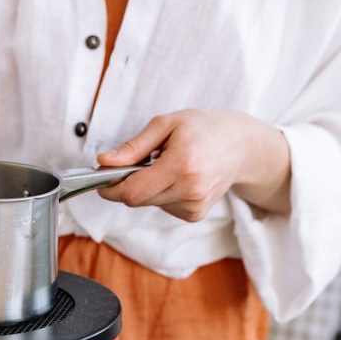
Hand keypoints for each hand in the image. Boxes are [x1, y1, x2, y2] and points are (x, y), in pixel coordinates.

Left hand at [96, 109, 291, 220]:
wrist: (239, 146)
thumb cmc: (201, 129)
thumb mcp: (165, 124)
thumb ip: (133, 146)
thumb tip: (104, 162)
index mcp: (182, 164)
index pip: (133, 191)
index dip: (111, 188)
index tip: (101, 179)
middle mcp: (190, 189)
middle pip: (138, 199)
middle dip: (127, 183)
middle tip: (133, 163)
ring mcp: (195, 205)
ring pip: (149, 204)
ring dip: (147, 187)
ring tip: (165, 165)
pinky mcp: (196, 214)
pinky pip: (163, 207)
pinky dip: (161, 194)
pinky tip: (176, 178)